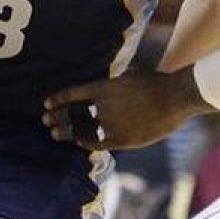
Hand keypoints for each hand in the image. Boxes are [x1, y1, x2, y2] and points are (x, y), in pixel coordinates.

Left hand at [42, 69, 210, 150]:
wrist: (174, 98)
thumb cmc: (154, 82)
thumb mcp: (127, 75)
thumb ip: (110, 83)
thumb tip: (97, 85)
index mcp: (104, 88)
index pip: (72, 94)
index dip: (58, 99)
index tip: (46, 103)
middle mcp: (104, 107)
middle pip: (73, 114)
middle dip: (57, 116)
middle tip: (45, 119)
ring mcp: (112, 125)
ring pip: (81, 130)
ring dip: (66, 132)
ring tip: (54, 133)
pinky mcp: (123, 139)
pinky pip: (98, 142)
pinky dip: (85, 142)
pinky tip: (78, 142)